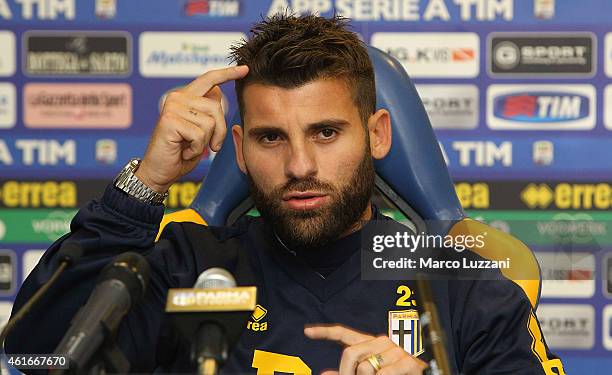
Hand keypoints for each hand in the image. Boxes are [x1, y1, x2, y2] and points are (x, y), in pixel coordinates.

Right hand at [136, 65, 248, 192]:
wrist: (159, 172)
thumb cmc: (181, 153)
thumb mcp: (201, 131)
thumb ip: (207, 112)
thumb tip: (218, 91)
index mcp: (185, 97)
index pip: (209, 79)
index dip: (228, 74)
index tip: (245, 69)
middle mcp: (177, 98)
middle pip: (216, 108)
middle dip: (219, 131)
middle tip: (209, 146)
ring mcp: (172, 107)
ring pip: (209, 123)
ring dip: (204, 142)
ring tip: (188, 147)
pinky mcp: (169, 120)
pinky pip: (200, 135)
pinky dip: (196, 149)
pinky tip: (183, 150)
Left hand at [305, 324, 427, 374]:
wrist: (429, 373)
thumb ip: (349, 372)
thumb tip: (323, 374)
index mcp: (372, 343)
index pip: (345, 334)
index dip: (325, 332)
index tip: (307, 331)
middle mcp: (383, 342)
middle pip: (350, 354)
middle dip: (346, 373)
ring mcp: (396, 350)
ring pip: (365, 368)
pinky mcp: (408, 362)